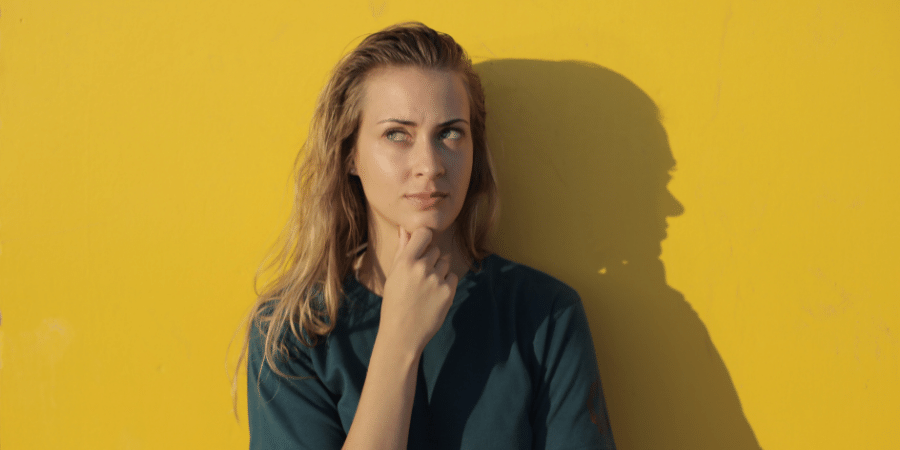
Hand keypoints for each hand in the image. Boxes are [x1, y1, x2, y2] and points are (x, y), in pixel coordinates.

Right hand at [379, 226, 457, 353]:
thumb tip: (405, 229)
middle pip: (435, 250)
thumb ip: (402, 250)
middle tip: (419, 279)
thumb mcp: (394, 276)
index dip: (424, 239)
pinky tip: (434, 296)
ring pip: (444, 264)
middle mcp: (422, 268)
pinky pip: (452, 277)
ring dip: (438, 273)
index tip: (422, 247)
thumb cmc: (394, 303)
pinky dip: (446, 284)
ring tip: (426, 290)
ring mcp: (436, 280)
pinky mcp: (448, 292)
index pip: (424, 233)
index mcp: (405, 262)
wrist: (402, 334)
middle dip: (430, 261)